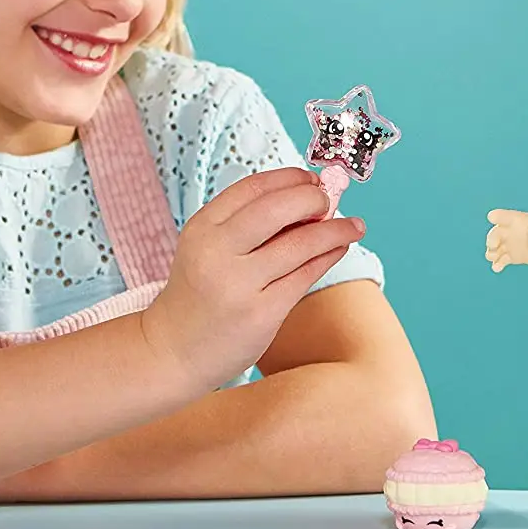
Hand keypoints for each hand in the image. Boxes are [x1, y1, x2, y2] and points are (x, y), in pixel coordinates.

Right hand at [141, 168, 364, 389]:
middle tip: (329, 200)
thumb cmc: (200, 293)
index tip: (310, 179)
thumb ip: (247, 224)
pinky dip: (328, 256)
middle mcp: (216, 251)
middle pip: (277, 208)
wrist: (173, 350)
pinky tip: (339, 249)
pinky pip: (305, 275)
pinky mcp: (261, 313)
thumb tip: (307, 200)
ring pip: (300, 243)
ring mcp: (238, 284)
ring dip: (334, 229)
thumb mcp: (207, 248)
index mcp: (202, 228)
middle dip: (312, 198)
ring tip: (354, 226)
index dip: (289, 178)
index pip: (253, 188)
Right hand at [485, 209, 527, 270]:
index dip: (496, 216)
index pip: (502, 216)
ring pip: (494, 249)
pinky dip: (498, 264)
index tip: (492, 218)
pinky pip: (500, 261)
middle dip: (491, 239)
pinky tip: (497, 268)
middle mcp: (507, 232)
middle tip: (493, 245)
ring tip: (494, 257)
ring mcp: (508, 245)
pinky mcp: (510, 257)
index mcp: (514, 220)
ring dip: (491, 253)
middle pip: (494, 234)